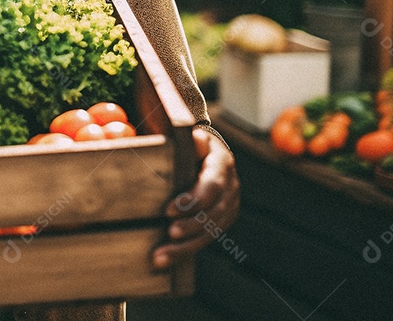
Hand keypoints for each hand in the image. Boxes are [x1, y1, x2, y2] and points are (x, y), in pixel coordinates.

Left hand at [153, 126, 239, 268]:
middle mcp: (231, 185)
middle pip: (214, 213)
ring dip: (187, 246)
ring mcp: (229, 204)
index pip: (212, 186)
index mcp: (222, 162)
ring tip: (161, 256)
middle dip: (190, 227)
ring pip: (212, 231)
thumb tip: (195, 139)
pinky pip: (208, 238)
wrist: (203, 149)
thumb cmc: (188, 141)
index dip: (192, 200)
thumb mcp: (189, 134)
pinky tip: (168, 259)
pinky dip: (188, 250)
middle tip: (168, 234)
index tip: (168, 210)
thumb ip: (190, 139)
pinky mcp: (223, 219)